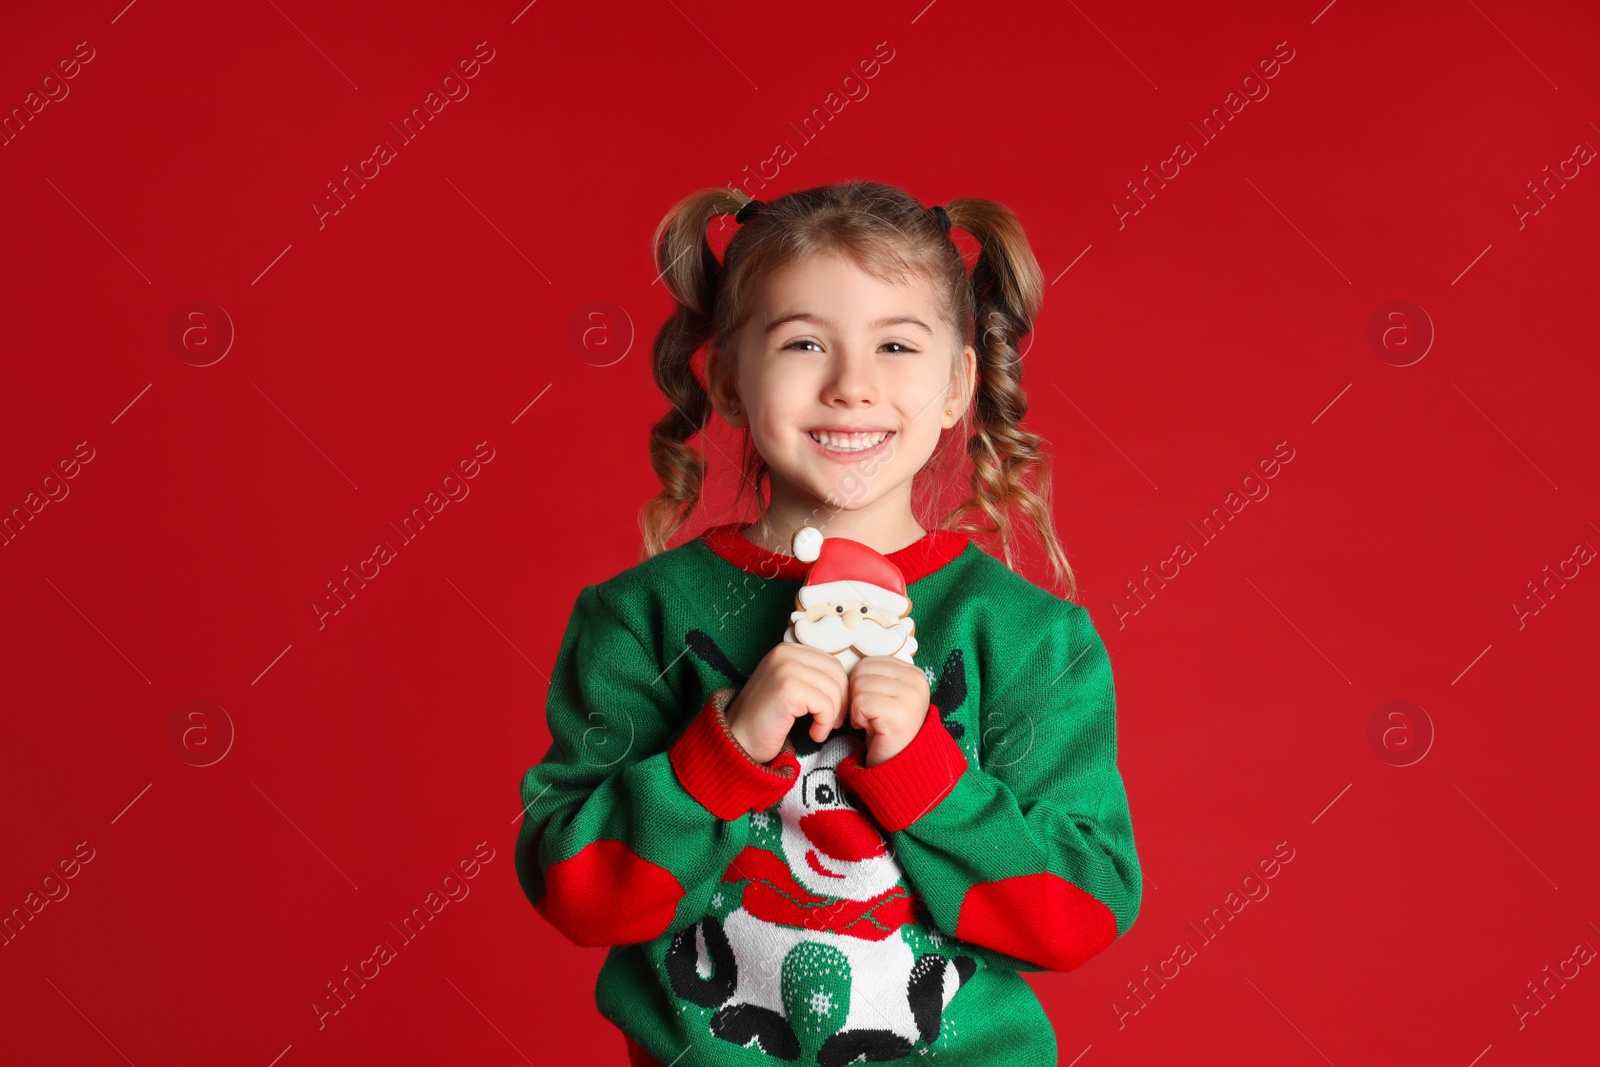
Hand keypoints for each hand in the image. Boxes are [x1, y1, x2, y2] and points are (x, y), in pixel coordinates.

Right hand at [723, 642, 849, 763]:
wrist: (737, 740)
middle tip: (831, 723)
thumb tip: (849, 682)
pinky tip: (813, 734)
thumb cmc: (766, 719)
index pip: (832, 663)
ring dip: (832, 717)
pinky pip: (825, 705)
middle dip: (841, 702)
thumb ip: (812, 676)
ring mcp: (785, 668)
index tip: (833, 711)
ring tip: (819, 730)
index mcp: (787, 649)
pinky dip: (824, 724)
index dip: (840, 689)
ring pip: (833, 690)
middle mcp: (785, 652)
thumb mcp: (790, 686)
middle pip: (837, 673)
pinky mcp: (787, 688)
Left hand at [847, 656, 930, 766]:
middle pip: (862, 671)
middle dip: (857, 695)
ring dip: (858, 709)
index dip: (861, 684)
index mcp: (914, 672)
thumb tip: (849, 654)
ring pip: (859, 686)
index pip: (869, 662)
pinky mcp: (898, 713)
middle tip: (872, 715)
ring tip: (874, 721)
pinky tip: (872, 729)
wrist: (897, 764)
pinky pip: (860, 703)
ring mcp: (910, 696)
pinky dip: (858, 719)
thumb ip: (875, 673)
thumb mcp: (884, 693)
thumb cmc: (885, 727)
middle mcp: (917, 680)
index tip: (875, 704)